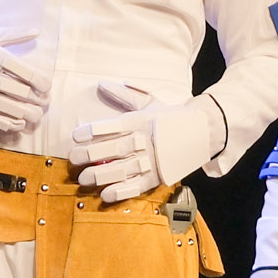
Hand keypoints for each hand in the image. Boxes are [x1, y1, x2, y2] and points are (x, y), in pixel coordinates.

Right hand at [0, 24, 47, 133]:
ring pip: (6, 107)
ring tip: (35, 117)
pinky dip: (7, 123)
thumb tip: (35, 31)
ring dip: (25, 114)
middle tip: (45, 104)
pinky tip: (18, 124)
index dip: (39, 82)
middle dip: (36, 100)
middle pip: (18, 91)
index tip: (46, 87)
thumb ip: (13, 34)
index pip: (23, 71)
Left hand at [72, 82, 221, 203]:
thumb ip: (125, 95)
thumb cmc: (170, 118)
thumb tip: (103, 84)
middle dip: (91, 154)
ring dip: (102, 175)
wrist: (203, 132)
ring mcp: (152, 161)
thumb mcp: (149, 103)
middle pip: (114, 148)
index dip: (92, 131)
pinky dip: (122, 191)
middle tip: (73, 159)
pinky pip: (138, 186)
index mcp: (141, 122)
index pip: (113, 126)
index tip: (75, 136)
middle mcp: (144, 141)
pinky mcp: (158, 177)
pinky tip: (106, 194)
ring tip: (84, 179)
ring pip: (123, 169)